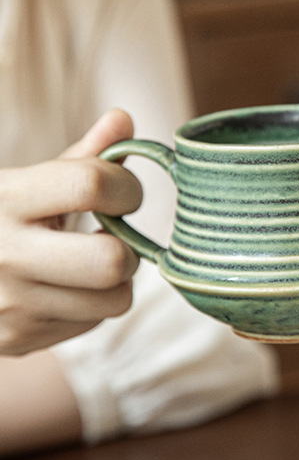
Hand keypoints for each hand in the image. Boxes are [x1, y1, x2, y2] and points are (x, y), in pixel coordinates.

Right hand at [0, 110, 141, 353]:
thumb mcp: (28, 180)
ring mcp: (9, 306)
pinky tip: (64, 288)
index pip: (91, 184)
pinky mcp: (17, 340)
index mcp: (5, 199)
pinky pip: (92, 324)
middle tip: (112, 237)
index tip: (122, 191)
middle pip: (111, 261)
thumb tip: (125, 119)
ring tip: (87, 262)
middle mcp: (3, 255)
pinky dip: (90, 306)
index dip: (125, 186)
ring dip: (114, 280)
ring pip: (114, 300)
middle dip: (126, 247)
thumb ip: (83, 155)